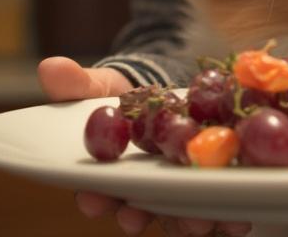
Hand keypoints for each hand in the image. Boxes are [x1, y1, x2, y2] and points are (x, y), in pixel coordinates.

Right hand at [38, 57, 252, 235]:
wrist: (163, 95)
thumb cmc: (121, 97)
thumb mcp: (100, 87)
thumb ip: (76, 85)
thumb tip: (49, 66)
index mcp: (107, 174)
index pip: (96, 192)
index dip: (95, 198)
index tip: (95, 201)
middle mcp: (139, 192)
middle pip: (139, 211)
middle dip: (141, 217)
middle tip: (142, 219)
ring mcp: (173, 193)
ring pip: (177, 216)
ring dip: (187, 223)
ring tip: (198, 221)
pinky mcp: (206, 188)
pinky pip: (216, 206)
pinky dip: (227, 214)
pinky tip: (238, 217)